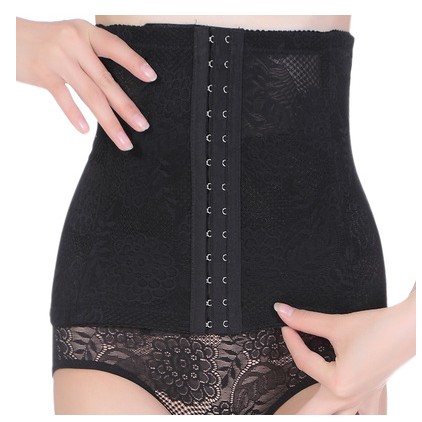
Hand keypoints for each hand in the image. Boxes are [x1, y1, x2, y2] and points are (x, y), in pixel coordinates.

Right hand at [16, 17, 156, 150]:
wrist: (7, 37)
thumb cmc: (47, 42)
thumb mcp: (72, 38)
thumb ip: (92, 57)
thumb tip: (117, 88)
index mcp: (85, 32)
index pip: (115, 47)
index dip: (134, 62)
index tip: (152, 78)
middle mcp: (74, 44)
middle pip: (106, 81)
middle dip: (127, 107)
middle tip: (143, 126)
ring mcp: (58, 59)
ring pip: (90, 95)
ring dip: (108, 122)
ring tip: (123, 140)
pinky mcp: (43, 74)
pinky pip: (64, 99)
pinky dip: (75, 115)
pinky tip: (86, 130)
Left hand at [273, 285, 415, 414]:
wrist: (408, 328)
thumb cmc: (377, 329)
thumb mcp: (336, 324)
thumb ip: (305, 320)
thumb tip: (283, 312)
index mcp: (338, 383)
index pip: (302, 361)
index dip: (290, 341)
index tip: (285, 326)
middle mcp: (349, 397)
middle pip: (313, 415)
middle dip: (295, 413)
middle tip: (277, 412)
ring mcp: (363, 399)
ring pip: (339, 419)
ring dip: (323, 415)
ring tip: (306, 409)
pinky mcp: (373, 393)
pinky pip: (365, 414)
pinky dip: (354, 413)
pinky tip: (349, 410)